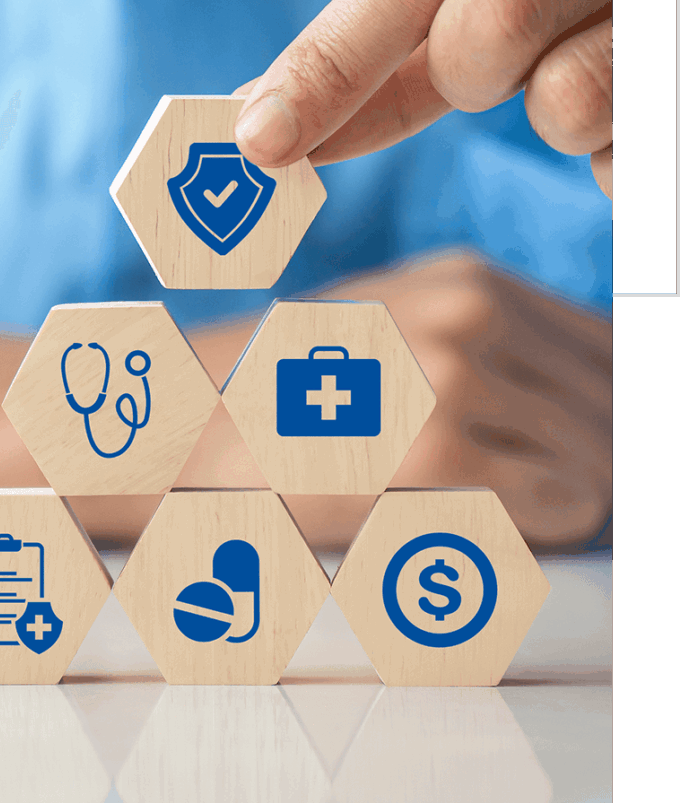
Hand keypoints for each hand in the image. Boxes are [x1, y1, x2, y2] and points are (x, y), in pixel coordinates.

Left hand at [233, 0, 612, 199]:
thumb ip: (416, 25)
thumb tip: (274, 111)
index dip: (326, 58)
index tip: (256, 137)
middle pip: (482, 15)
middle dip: (466, 73)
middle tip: (502, 67)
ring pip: (564, 96)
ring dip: (558, 110)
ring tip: (604, 62)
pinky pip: (622, 149)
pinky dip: (613, 150)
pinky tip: (644, 99)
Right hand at [320, 250, 610, 549]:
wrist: (196, 433)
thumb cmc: (294, 397)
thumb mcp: (395, 336)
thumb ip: (485, 348)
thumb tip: (589, 402)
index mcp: (464, 281)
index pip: (603, 345)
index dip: (602, 408)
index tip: (582, 445)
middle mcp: (468, 313)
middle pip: (606, 401)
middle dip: (592, 455)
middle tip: (550, 488)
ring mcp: (451, 378)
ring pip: (595, 454)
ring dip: (571, 492)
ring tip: (516, 507)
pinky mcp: (434, 453)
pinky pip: (562, 499)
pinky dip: (550, 521)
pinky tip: (498, 518)